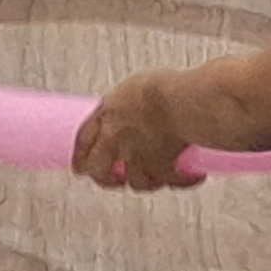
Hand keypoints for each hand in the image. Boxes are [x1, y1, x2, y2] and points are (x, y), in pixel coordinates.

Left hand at [74, 73, 205, 188]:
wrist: (179, 101)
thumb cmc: (158, 89)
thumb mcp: (130, 88)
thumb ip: (122, 104)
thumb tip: (125, 107)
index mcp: (106, 116)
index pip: (83, 142)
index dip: (80, 156)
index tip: (81, 164)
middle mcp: (116, 142)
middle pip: (99, 170)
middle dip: (103, 177)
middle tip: (112, 179)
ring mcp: (137, 159)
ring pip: (134, 182)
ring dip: (142, 181)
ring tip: (152, 179)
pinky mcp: (160, 170)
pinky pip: (169, 182)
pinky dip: (180, 181)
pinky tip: (190, 177)